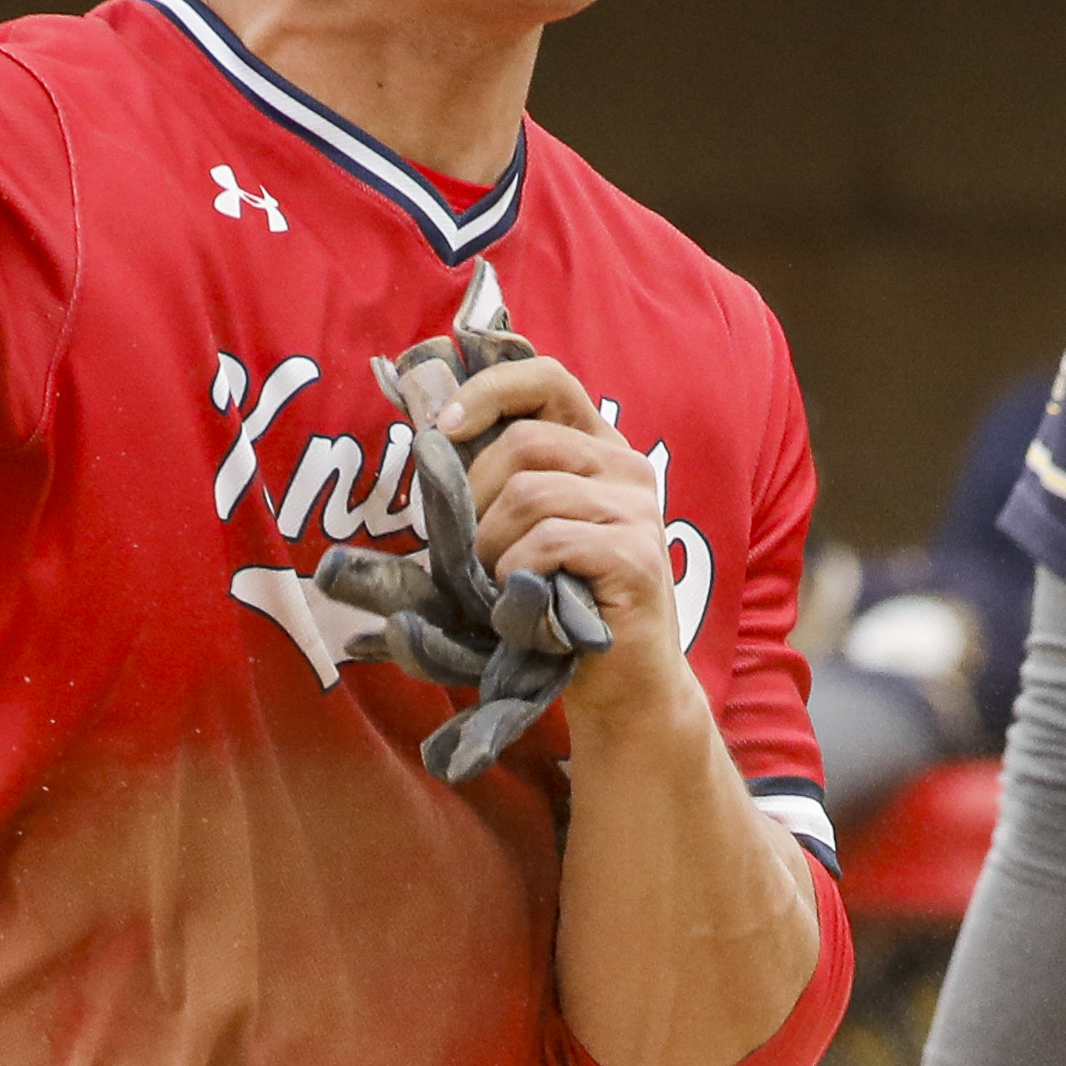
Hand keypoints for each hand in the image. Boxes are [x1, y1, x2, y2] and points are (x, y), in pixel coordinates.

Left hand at [445, 355, 685, 719]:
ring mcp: (638, 510)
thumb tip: (427, 433)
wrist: (621, 686)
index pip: (546, 378)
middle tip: (471, 558)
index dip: (488, 390)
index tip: (443, 429)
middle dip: (473, 501)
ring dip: (492, 550)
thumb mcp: (523, 533)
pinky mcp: (636, 557)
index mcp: (597, 449)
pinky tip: (526, 609)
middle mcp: (626, 467)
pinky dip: (516, 577)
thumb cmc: (558, 608)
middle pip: (523, 442)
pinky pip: (548, 542)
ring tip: (501, 590)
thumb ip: (495, 484)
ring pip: (529, 494)